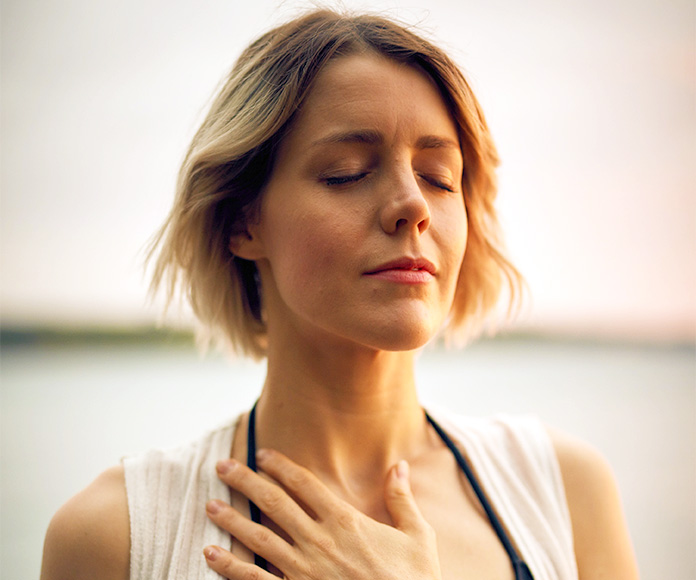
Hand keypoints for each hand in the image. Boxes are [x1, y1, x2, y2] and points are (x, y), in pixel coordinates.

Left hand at [203, 449, 441, 579]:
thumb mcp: (417, 536)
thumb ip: (402, 499)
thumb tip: (399, 465)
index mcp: (345, 522)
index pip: (305, 484)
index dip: (280, 466)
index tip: (261, 454)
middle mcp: (319, 541)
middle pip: (274, 504)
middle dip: (246, 482)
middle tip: (222, 466)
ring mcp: (304, 571)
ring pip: (259, 538)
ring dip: (232, 520)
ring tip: (210, 505)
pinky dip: (231, 568)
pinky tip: (210, 555)